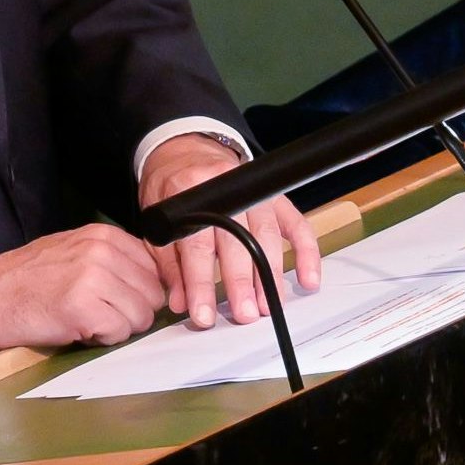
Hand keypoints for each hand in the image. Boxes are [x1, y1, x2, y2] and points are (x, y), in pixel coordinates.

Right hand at [0, 223, 170, 350]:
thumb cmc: (30, 279)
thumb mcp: (74, 250)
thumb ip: (112, 258)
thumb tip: (150, 281)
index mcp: (103, 235)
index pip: (153, 267)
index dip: (140, 291)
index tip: (121, 300)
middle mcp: (102, 251)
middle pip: (152, 293)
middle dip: (132, 311)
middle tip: (101, 313)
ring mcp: (94, 278)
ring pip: (140, 315)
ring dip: (118, 326)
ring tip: (88, 319)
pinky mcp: (84, 308)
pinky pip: (119, 332)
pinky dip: (103, 338)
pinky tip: (80, 329)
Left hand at [136, 132, 323, 328]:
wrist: (186, 149)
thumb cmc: (171, 188)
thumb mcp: (158, 220)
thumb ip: (170, 263)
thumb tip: (181, 302)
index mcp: (188, 192)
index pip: (197, 245)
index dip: (200, 284)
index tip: (202, 315)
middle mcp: (225, 188)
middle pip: (236, 240)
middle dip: (240, 282)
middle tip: (243, 314)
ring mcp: (254, 191)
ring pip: (268, 235)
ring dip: (270, 274)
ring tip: (268, 306)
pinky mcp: (275, 197)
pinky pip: (297, 225)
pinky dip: (306, 252)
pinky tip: (307, 279)